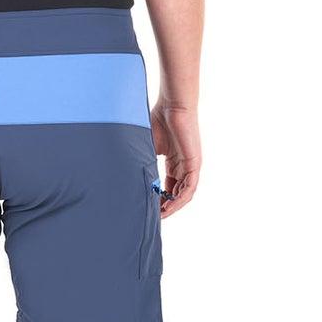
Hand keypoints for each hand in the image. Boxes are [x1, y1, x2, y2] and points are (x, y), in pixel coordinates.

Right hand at [151, 103, 200, 217]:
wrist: (172, 105)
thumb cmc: (158, 120)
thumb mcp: (147, 147)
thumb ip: (142, 162)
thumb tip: (127, 177)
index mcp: (173, 161)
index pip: (168, 186)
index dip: (158, 198)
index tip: (147, 206)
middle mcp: (183, 165)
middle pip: (176, 193)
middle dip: (165, 206)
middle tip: (153, 216)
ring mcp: (190, 165)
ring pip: (184, 193)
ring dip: (173, 206)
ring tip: (160, 215)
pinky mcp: (194, 164)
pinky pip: (190, 188)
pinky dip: (180, 199)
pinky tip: (169, 206)